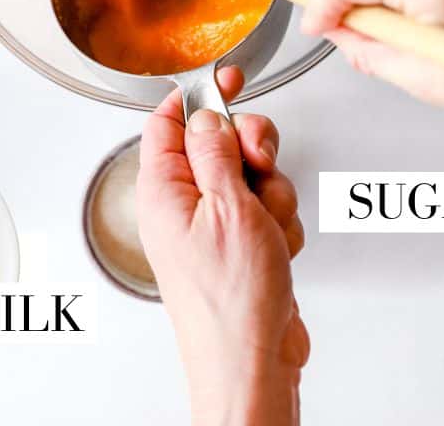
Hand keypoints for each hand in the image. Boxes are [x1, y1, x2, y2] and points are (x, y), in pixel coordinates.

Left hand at [137, 67, 308, 425]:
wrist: (253, 364)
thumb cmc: (231, 304)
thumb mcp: (228, 207)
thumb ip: (218, 152)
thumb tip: (209, 115)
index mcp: (163, 190)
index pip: (170, 121)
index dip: (201, 96)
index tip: (228, 78)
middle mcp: (184, 206)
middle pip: (220, 143)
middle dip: (252, 150)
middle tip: (260, 164)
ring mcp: (214, 227)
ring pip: (251, 176)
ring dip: (272, 194)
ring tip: (268, 226)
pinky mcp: (241, 247)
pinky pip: (266, 210)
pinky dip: (279, 225)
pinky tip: (277, 250)